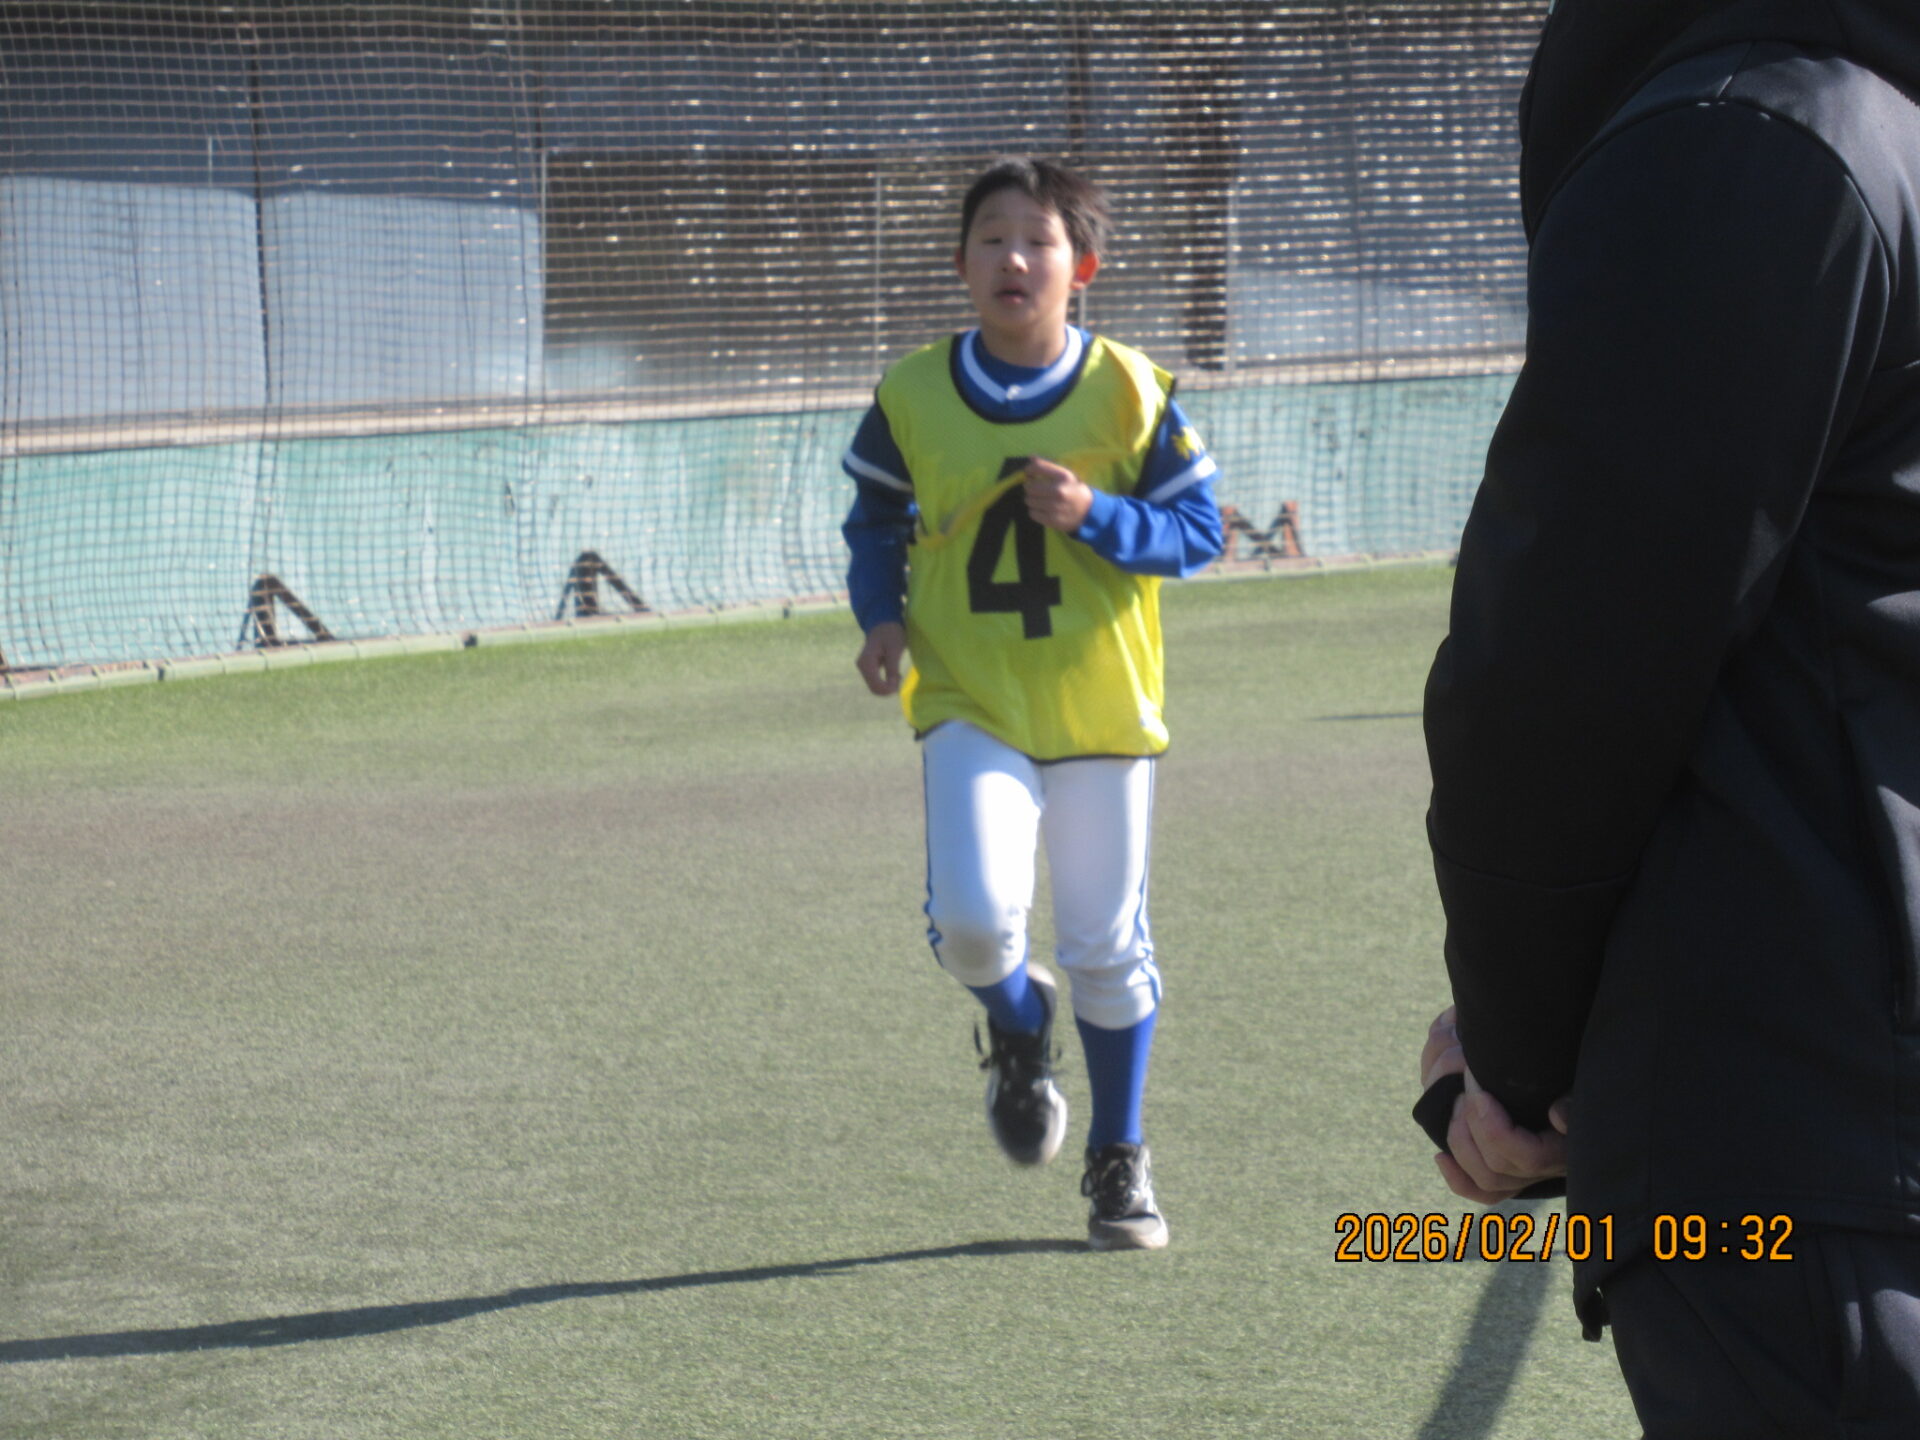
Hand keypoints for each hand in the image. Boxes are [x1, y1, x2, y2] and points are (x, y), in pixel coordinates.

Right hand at [855, 622, 906, 695]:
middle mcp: (861, 666)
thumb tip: (892, 687)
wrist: (883, 621)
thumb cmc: (891, 633)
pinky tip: (894, 674)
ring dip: (888, 685)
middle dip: (889, 688)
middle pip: (875, 688)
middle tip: (900, 677)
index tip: (900, 679)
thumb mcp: (895, 649)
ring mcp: (863, 668)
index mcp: (866, 662)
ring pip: (876, 686)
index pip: (876, 686)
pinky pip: (876, 681)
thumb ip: (892, 668)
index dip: (889, 688)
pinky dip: (886, 681)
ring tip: (898, 674)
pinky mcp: (867, 668)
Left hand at [1021, 458, 1093, 532]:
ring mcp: (1055, 507)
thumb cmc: (1073, 489)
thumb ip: (1048, 465)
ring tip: (1040, 499)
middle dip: (1029, 487)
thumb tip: (1030, 457)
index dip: (1029, 470)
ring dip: (1031, 499)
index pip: (1037, 467)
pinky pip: (1032, 513)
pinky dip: (1034, 511)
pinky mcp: (1052, 520)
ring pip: (1029, 501)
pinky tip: (1042, 509)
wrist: (1088, 511)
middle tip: (1034, 489)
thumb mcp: (1065, 474)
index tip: (1029, 474)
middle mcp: (1059, 491)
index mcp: (1063, 477)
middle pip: (1030, 487)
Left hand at [1421, 1005, 1570, 1204]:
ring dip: (1460, 1143)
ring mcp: (1525, 1177)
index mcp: (1565, 1150)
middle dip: (1472, 1125)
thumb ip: (1575, 1100)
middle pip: (1497, 1169)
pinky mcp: (1508, 1175)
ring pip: (1485, 1181)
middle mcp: (1545, 1171)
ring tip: (1455, 1103)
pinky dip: (1457, 1178)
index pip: (1528, 1157)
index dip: (1493, 1127)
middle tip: (1462, 1086)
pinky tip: (1439, 1157)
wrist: (1578, 1086)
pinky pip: (1480, 1191)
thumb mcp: (1582, 1086)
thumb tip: (1558, 1116)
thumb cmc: (1576, 1083)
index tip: (1476, 1087)